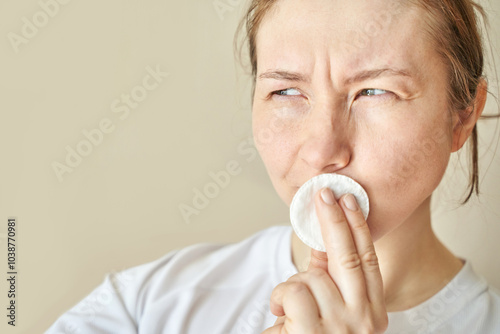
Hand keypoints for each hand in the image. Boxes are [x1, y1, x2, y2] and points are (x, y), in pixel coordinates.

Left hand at [262, 188, 387, 333]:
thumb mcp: (332, 314)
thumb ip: (329, 281)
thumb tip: (321, 244)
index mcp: (373, 313)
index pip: (369, 261)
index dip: (359, 228)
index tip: (349, 201)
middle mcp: (365, 320)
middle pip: (350, 257)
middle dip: (335, 220)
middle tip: (324, 192)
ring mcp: (343, 327)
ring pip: (312, 277)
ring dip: (293, 286)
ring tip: (290, 310)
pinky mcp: (316, 333)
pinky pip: (294, 291)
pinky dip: (280, 298)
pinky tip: (282, 316)